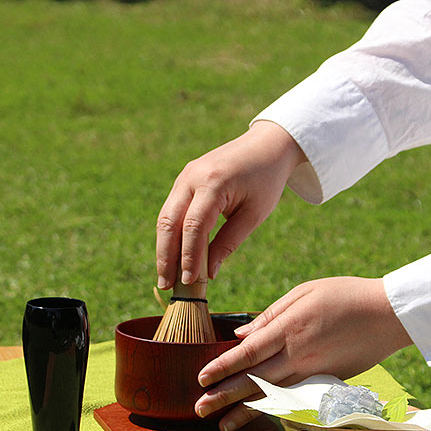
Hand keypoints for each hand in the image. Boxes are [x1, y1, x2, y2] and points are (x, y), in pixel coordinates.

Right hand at [156, 121, 305, 288]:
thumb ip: (229, 243)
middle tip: (166, 285)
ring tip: (166, 278)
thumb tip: (209, 274)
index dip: (189, 257)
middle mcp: (192, 177)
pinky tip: (173, 258)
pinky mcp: (183, 181)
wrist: (266, 145)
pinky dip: (171, 236)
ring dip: (164, 249)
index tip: (190, 282)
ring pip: (165, 218)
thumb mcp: (254, 215)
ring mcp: (184, 177)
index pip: (194, 226)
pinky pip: (171, 212)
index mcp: (213, 183)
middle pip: (169, 222)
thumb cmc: (265, 181)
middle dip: (166, 257)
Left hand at [194, 277, 412, 430]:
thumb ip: (270, 315)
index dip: (221, 368)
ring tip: (222, 426)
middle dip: (224, 396)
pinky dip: (273, 410)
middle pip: (253, 380)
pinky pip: (293, 398)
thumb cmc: (345, 295)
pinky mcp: (327, 382)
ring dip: (245, 412)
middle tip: (199, 410)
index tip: (201, 379)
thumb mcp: (304, 292)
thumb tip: (241, 335)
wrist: (389, 314)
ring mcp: (313, 372)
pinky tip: (259, 419)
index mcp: (288, 329)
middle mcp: (297, 355)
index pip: (246, 353)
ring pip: (271, 396)